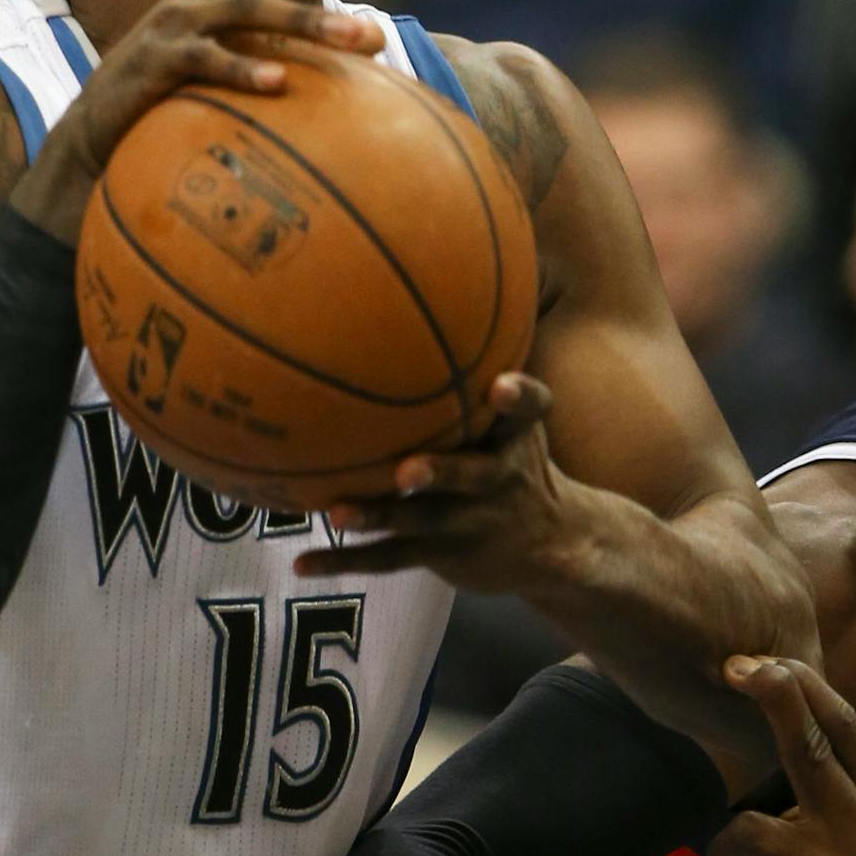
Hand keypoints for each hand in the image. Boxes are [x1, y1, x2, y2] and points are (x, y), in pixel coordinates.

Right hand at [13, 0, 436, 242]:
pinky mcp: (156, 59)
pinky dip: (242, 69)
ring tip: (365, 41)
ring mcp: (183, 18)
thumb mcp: (245, 57)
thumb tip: (379, 44)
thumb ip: (299, 44)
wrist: (99, 130)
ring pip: (255, 7)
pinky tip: (280, 84)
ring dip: (312, 21)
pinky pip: (205, 61)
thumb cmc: (185, 91)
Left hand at [295, 372, 582, 591]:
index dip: (520, 398)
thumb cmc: (516, 459)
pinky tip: (302, 561)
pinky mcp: (443, 553)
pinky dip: (345, 560)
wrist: (553, 541)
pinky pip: (390, 557)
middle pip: (472, 476)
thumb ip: (483, 372)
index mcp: (518, 436)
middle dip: (441, 473)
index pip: (532, 409)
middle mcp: (499, 478)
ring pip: (421, 520)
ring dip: (379, 516)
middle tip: (407, 470)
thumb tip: (427, 294)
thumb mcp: (519, 419)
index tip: (501, 387)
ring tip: (337, 513)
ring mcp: (470, 521)